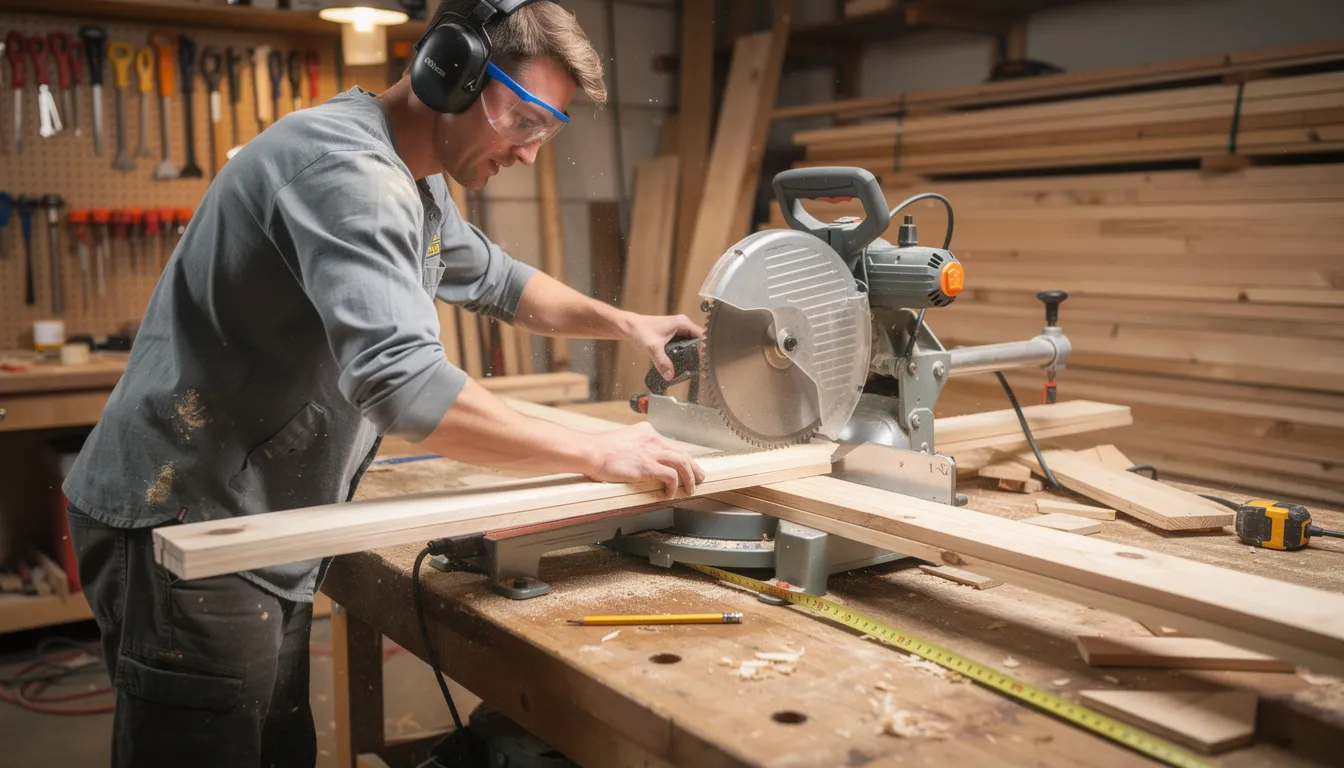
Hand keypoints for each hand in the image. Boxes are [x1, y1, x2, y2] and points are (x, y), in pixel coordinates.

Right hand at [585, 422, 704, 495]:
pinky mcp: (648, 466)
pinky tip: (670, 494)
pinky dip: (674, 486)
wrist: (592, 452)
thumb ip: (635, 448)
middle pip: (681, 452)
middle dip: (693, 467)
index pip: (670, 445)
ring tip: (691, 488)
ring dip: (689, 477)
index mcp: (646, 432)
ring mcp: (652, 452)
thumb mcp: (622, 441)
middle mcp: (653, 439)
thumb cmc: (600, 450)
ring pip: (682, 462)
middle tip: (699, 477)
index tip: (686, 466)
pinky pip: (671, 477)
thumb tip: (639, 461)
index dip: (681, 457)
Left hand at [625, 313, 704, 380]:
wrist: (628, 327)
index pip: (701, 336)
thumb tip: (670, 376)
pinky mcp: (671, 335)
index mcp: (682, 323)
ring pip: (689, 343)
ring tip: (691, 367)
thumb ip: (662, 362)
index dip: (704, 348)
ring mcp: (677, 329)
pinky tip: (680, 362)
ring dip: (689, 354)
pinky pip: (681, 345)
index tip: (704, 361)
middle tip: (697, 367)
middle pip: (696, 340)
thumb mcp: (653, 348)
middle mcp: (682, 325)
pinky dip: (681, 353)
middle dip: (697, 353)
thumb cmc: (640, 331)